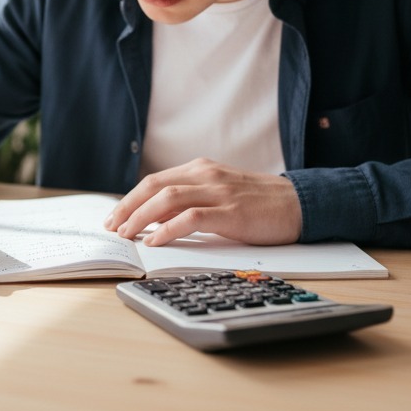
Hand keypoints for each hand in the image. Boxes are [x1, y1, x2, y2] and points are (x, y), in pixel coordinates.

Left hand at [103, 158, 301, 245]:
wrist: (300, 204)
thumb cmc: (259, 204)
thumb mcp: (220, 193)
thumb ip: (191, 201)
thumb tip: (155, 219)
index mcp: (201, 169)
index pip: (154, 181)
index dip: (130, 199)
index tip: (114, 216)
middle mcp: (206, 175)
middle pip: (154, 186)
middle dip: (127, 207)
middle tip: (111, 227)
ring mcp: (218, 192)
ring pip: (167, 199)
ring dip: (141, 217)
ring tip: (126, 234)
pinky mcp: (231, 212)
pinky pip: (191, 218)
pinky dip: (168, 228)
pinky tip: (155, 240)